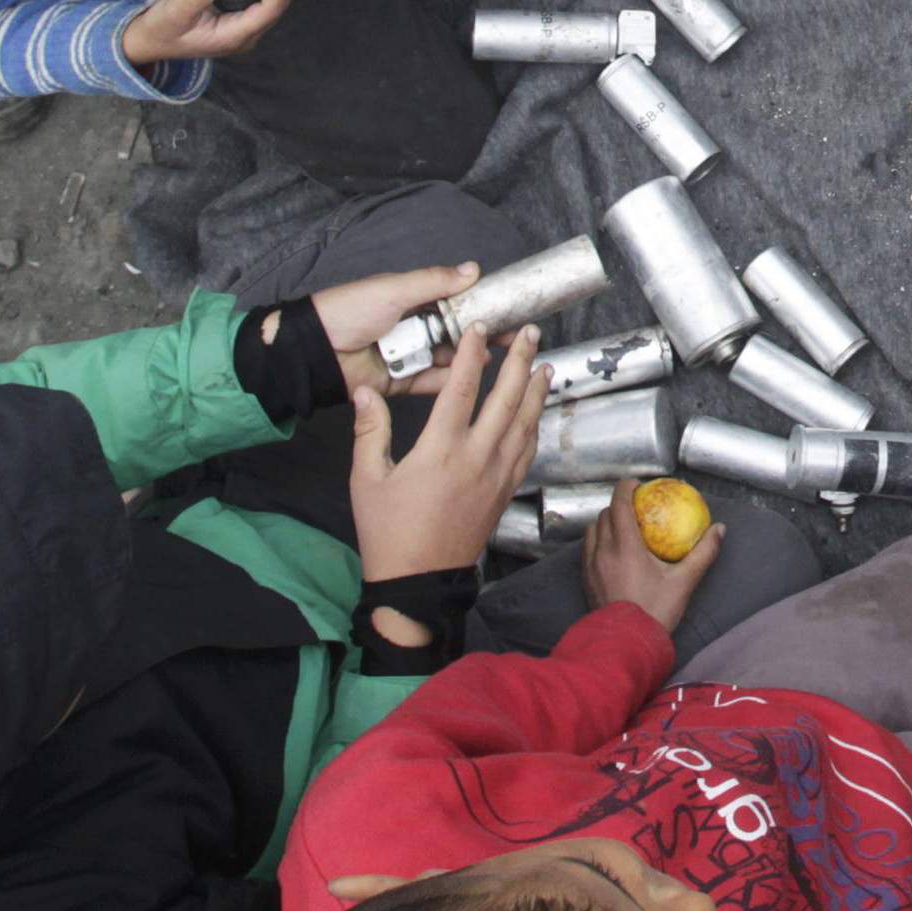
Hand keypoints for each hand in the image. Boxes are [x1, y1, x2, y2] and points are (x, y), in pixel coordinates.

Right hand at [121, 0, 293, 68]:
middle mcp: (245, 36)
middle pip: (278, 3)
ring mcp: (243, 30)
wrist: (148, 42)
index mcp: (235, 36)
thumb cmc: (160, 29)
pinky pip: (260, 0)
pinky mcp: (237, 22)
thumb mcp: (175, 10)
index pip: (272, 8)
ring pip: (272, 1)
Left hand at [309, 261, 489, 399]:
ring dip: (466, 358)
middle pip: (455, 333)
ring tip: (490, 356)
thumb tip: (472, 269)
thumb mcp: (394, 290)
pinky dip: (446, 379)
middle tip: (508, 336)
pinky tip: (466, 376)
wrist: (314, 351)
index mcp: (412, 301)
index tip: (506, 308)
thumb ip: (434, 282)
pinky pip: (428, 381)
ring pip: (446, 358)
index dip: (479, 306)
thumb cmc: (350, 311)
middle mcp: (414, 328)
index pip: (454, 302)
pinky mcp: (400, 382)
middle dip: (480, 334)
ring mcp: (408, 355)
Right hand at [348, 323, 547, 581]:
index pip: (462, 388)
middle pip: (506, 398)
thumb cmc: (388, 532)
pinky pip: (527, 451)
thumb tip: (365, 392)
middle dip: (521, 360)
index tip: (481, 327)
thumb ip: (369, 431)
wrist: (417, 583)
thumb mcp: (367, 480)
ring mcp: (496, 476)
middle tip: (532, 333)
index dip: (473, 353)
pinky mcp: (505, 493)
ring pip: (525, 423)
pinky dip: (534, 426)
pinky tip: (536, 414)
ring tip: (545, 364)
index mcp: (440, 449)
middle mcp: (476, 457)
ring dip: (536, 391)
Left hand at [581, 485, 724, 638]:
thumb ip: (703, 553)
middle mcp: (603, 551)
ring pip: (592, 531)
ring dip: (605, 523)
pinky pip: (587, 551)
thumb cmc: (654, 612)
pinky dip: (598, 542)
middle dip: (617, 505)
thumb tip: (719, 530)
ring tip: (622, 528)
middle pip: (604, 514)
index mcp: (625, 546)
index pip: (619, 503)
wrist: (625, 645)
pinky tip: (612, 553)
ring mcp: (590, 567)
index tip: (638, 484)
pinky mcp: (585, 581)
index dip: (626, 487)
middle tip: (636, 507)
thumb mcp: (684, 582)